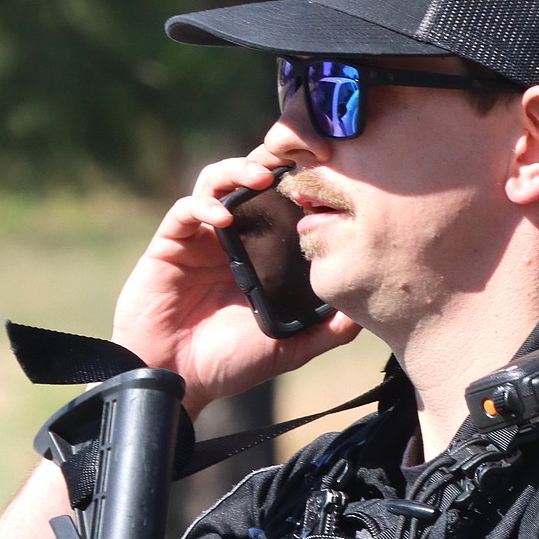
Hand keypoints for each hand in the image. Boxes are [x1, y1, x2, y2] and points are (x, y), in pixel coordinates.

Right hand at [111, 149, 359, 416]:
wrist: (177, 380)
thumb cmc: (229, 365)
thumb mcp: (289, 348)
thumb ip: (327, 331)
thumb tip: (367, 314)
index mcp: (259, 255)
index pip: (280, 204)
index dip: (298, 183)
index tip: (325, 174)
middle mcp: (231, 239)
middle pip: (248, 180)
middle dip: (270, 161)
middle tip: (294, 157)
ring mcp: (200, 238)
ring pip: (216, 181)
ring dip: (238, 171)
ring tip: (262, 177)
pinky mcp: (171, 242)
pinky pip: (186, 208)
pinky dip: (205, 205)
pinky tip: (223, 217)